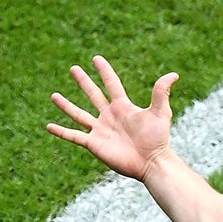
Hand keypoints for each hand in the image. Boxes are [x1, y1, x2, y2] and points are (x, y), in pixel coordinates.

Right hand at [47, 56, 178, 180]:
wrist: (151, 162)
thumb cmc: (157, 139)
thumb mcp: (160, 113)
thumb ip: (161, 93)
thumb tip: (174, 74)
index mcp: (123, 107)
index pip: (111, 84)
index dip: (105, 71)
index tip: (96, 58)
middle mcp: (109, 116)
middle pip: (93, 95)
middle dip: (84, 81)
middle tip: (73, 68)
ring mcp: (100, 130)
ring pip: (79, 114)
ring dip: (66, 105)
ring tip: (54, 95)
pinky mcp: (94, 143)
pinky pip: (74, 136)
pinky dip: (61, 131)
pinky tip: (48, 126)